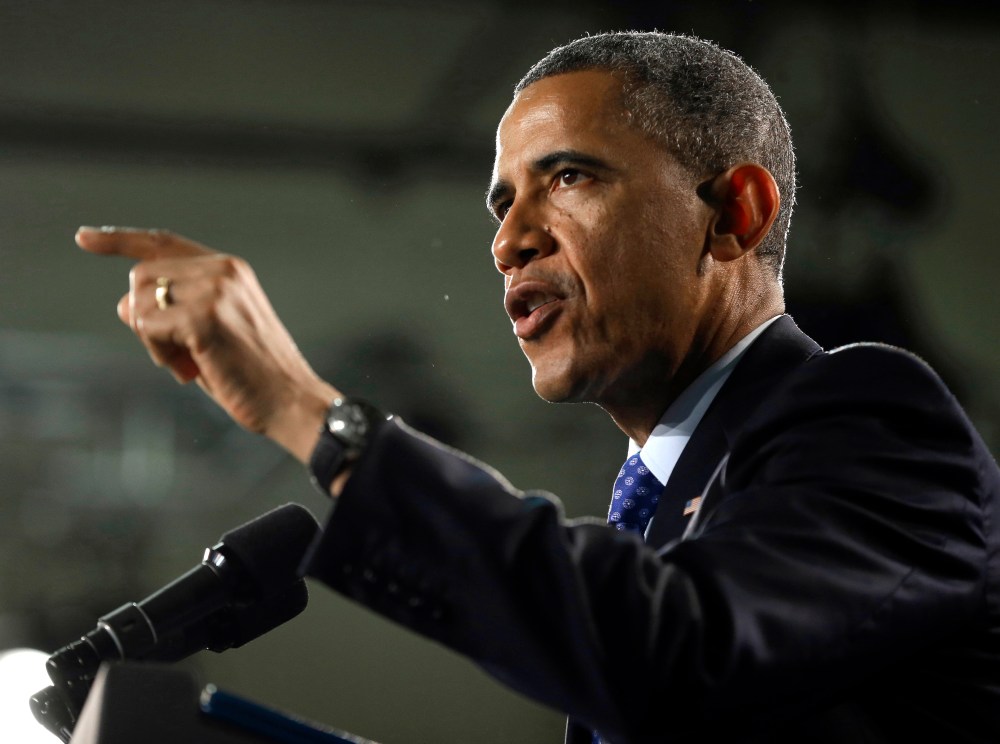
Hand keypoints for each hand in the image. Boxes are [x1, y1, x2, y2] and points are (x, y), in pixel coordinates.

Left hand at [76, 226, 338, 463]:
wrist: (291, 400)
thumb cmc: (251, 374)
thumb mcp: (208, 333)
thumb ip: (171, 311)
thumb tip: (124, 305)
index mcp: (229, 269)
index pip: (163, 243)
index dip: (120, 239)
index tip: (84, 238)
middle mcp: (222, 270)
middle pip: (141, 277)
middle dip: (146, 320)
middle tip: (177, 356)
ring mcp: (214, 290)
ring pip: (139, 301)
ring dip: (152, 341)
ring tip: (188, 364)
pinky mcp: (204, 317)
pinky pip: (147, 326)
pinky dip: (159, 354)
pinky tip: (190, 370)